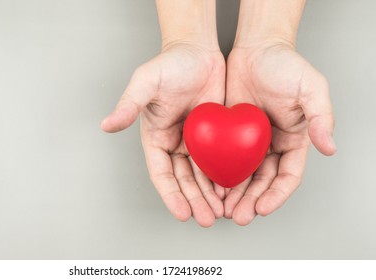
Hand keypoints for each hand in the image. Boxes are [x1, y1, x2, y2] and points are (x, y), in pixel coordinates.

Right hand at [101, 43, 225, 226]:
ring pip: (203, 176)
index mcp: (156, 138)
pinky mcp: (216, 136)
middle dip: (194, 201)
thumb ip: (128, 105)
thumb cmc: (169, 64)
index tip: (182, 213)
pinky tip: (234, 191)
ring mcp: (196, 142)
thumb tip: (106, 125)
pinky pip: (220, 161)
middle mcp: (174, 144)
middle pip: (184, 181)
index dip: (171, 195)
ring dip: (210, 195)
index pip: (162, 173)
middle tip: (207, 219)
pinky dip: (225, 177)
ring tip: (221, 212)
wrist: (197, 51)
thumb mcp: (145, 83)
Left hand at [224, 41, 336, 224]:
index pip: (288, 176)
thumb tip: (330, 147)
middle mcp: (272, 145)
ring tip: (222, 209)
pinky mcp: (229, 134)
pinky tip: (210, 186)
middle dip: (251, 201)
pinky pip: (224, 159)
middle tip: (238, 216)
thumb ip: (321, 116)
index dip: (277, 195)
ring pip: (242, 176)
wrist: (255, 48)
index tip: (263, 208)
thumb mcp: (311, 87)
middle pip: (262, 182)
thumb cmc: (285, 65)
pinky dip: (218, 175)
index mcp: (293, 140)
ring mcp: (249, 141)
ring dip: (234, 195)